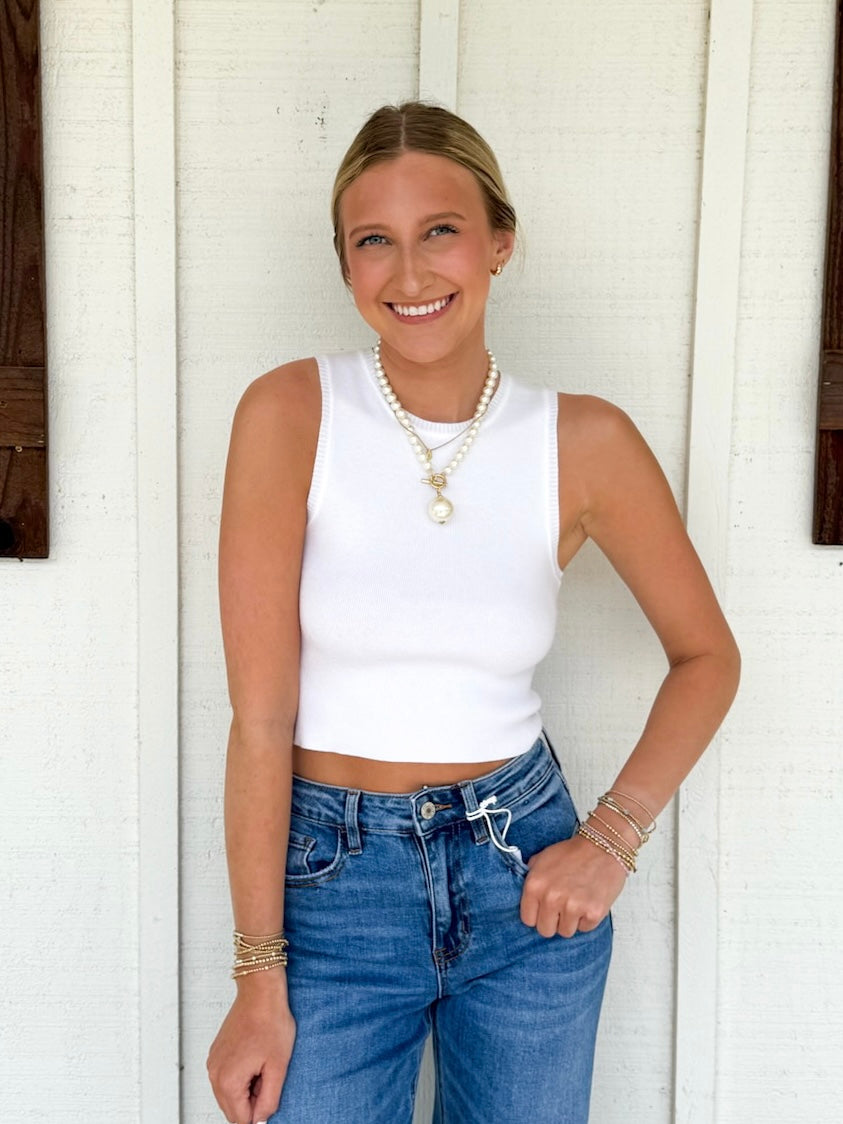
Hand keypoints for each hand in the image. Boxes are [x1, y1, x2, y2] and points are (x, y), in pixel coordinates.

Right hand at [207, 972, 295, 1123]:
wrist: (260, 991)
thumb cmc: (270, 1021)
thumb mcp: (278, 1066)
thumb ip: (268, 1100)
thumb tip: (261, 1118)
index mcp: (228, 1081)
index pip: (240, 1119)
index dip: (259, 1113)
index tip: (270, 1096)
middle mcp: (214, 1074)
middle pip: (231, 1109)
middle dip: (251, 1103)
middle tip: (269, 1079)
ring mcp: (213, 1062)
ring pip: (228, 1094)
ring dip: (246, 1090)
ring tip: (263, 1066)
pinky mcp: (216, 1053)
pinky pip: (226, 1078)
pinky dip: (240, 1077)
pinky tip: (255, 1058)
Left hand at [519, 832, 627, 937]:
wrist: (603, 845)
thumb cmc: (573, 852)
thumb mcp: (543, 858)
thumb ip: (531, 878)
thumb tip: (526, 897)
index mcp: (534, 885)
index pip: (528, 919)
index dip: (537, 915)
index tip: (545, 910)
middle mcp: (551, 898)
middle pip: (546, 930)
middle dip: (554, 921)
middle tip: (563, 906)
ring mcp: (573, 907)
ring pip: (566, 932)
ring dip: (572, 920)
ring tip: (578, 900)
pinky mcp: (593, 913)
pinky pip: (585, 928)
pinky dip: (588, 918)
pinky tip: (589, 900)